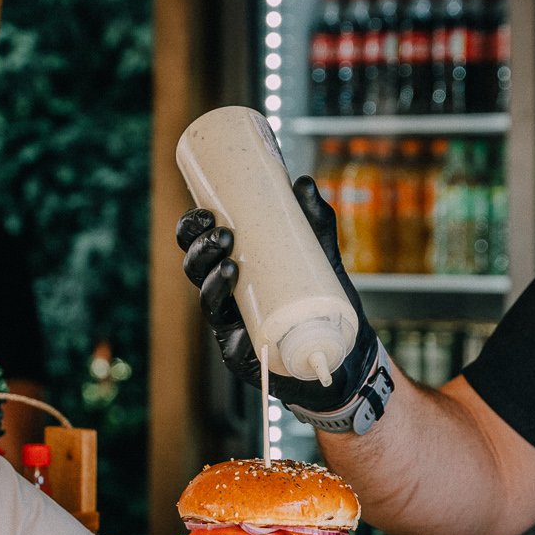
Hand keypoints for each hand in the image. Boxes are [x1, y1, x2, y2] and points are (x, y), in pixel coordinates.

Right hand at [175, 175, 379, 412]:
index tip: (202, 212)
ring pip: (205, 297)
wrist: (343, 351)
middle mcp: (225, 294)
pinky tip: (231, 289)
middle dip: (199, 248)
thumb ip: (314, 222)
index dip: (191, 228)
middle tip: (222, 233)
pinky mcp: (238, 350)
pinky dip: (224, 308)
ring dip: (210, 276)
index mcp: (234, 266)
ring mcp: (230, 323)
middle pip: (195, 268)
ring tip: (229, 261)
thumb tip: (302, 183)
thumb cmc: (321, 299)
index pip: (200, 244)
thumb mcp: (320, 255)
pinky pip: (223, 329)